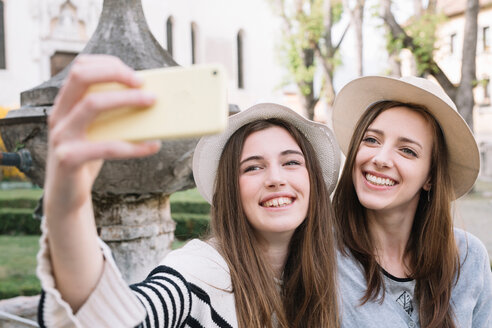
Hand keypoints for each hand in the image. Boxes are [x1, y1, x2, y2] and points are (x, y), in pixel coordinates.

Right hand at [42, 55, 161, 310]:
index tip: (135, 74)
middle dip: (115, 73)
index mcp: (65, 104)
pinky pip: (106, 147)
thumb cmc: (87, 159)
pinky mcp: (69, 159)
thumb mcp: (96, 132)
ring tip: (152, 103)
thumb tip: (149, 99)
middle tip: (143, 84)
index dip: (108, 65)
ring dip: (127, 100)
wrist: (67, 197)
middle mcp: (59, 115)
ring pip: (92, 104)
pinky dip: (134, 146)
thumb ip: (110, 115)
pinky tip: (153, 146)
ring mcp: (61, 136)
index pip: (80, 68)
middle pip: (81, 76)